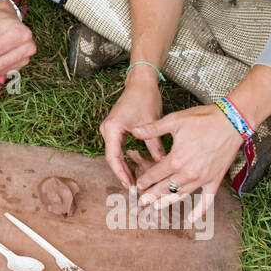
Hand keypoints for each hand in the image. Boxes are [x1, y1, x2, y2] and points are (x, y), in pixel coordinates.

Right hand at [98, 74, 164, 189]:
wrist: (140, 82)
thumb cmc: (144, 99)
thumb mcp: (152, 124)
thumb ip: (155, 145)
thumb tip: (162, 164)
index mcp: (112, 129)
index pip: (113, 158)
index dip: (121, 174)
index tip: (130, 186)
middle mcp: (107, 130)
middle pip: (112, 158)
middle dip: (122, 173)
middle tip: (133, 188)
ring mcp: (110, 129)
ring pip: (115, 154)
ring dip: (124, 167)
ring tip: (135, 181)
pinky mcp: (115, 128)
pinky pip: (118, 148)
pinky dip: (126, 158)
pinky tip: (135, 167)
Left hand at [129, 102, 245, 223]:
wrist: (231, 122)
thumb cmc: (203, 120)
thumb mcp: (174, 120)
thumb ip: (153, 129)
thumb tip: (134, 131)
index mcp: (176, 159)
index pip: (155, 174)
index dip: (144, 180)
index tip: (137, 185)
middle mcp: (188, 173)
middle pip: (165, 188)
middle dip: (151, 195)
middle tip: (141, 203)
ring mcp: (202, 178)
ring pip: (181, 194)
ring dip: (168, 202)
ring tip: (157, 207)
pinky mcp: (214, 180)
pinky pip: (206, 200)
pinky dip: (199, 210)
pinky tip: (192, 219)